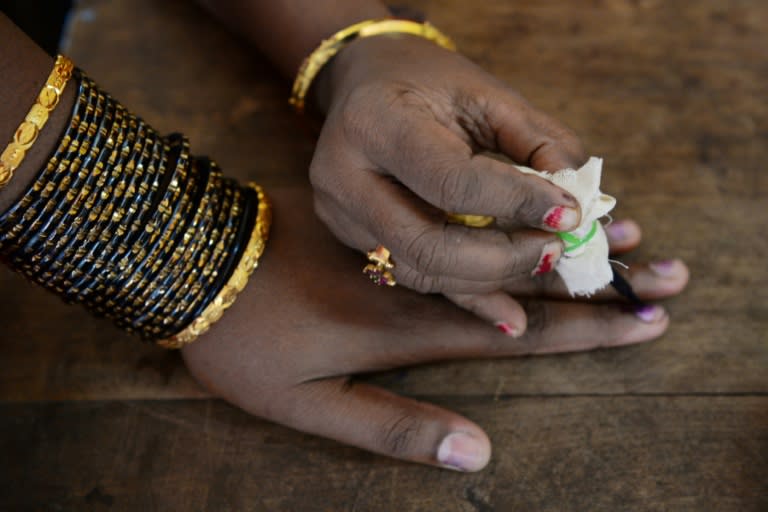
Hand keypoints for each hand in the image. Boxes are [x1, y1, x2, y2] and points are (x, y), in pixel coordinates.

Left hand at [181, 187, 688, 471]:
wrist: (193, 261)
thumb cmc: (246, 342)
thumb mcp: (310, 406)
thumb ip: (392, 427)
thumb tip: (479, 451)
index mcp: (413, 326)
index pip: (521, 331)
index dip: (585, 330)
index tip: (642, 320)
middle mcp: (420, 281)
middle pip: (526, 282)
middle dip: (599, 280)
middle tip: (665, 271)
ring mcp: (401, 247)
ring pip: (497, 247)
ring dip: (565, 245)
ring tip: (625, 235)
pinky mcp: (379, 226)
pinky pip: (456, 226)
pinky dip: (505, 224)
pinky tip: (536, 218)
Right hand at [309, 33, 589, 331]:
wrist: (365, 84)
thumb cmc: (429, 83)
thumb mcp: (488, 94)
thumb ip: (538, 142)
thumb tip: (580, 205)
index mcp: (375, 123)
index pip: (450, 181)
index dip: (515, 202)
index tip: (570, 212)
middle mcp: (344, 176)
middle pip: (427, 245)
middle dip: (503, 258)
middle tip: (557, 248)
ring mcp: (342, 215)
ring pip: (420, 272)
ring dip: (491, 279)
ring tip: (544, 261)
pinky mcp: (352, 239)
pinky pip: (415, 278)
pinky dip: (469, 296)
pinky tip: (512, 317)